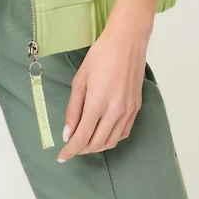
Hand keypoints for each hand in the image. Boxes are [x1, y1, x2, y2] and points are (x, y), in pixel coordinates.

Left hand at [56, 11, 150, 161]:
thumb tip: (68, 133)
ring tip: (85, 141)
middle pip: (97, 144)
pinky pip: (123, 133)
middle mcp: (115, 111)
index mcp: (98, 103)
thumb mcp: (80, 80)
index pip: (82, 137)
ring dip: (97, 146)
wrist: (127, 42)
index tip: (62, 156)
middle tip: (71, 146)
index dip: (71, 150)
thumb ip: (73, 109)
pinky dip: (111, 138)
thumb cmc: (100, 55)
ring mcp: (128, 111)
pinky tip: (103, 132)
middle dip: (82, 149)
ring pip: (112, 142)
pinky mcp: (136, 108)